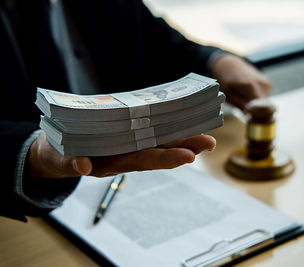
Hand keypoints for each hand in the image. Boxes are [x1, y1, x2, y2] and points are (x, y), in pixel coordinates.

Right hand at [27, 131, 215, 177]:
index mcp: (113, 162)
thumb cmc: (59, 154)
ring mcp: (128, 145)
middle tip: (209, 142)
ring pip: (159, 142)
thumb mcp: (61, 159)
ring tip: (206, 135)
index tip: (188, 156)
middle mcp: (126, 154)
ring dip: (183, 138)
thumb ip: (71, 162)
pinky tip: (185, 122)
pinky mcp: (126, 135)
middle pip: (160, 151)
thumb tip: (83, 166)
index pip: (144, 160)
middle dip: (185, 147)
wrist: (56, 150)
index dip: (166, 158)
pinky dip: (167, 127)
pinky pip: (150, 131)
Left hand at [211, 54, 271, 110]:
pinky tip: (249, 94)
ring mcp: (267, 83)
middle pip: (264, 107)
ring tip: (244, 100)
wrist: (230, 64)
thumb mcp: (228, 94)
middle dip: (257, 112)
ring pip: (265, 103)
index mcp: (251, 86)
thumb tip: (250, 115)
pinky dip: (258, 100)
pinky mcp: (268, 84)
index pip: (261, 108)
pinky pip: (265, 98)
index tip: (250, 119)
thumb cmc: (226, 80)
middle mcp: (262, 83)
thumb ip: (240, 104)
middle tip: (245, 113)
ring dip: (256, 106)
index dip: (257, 116)